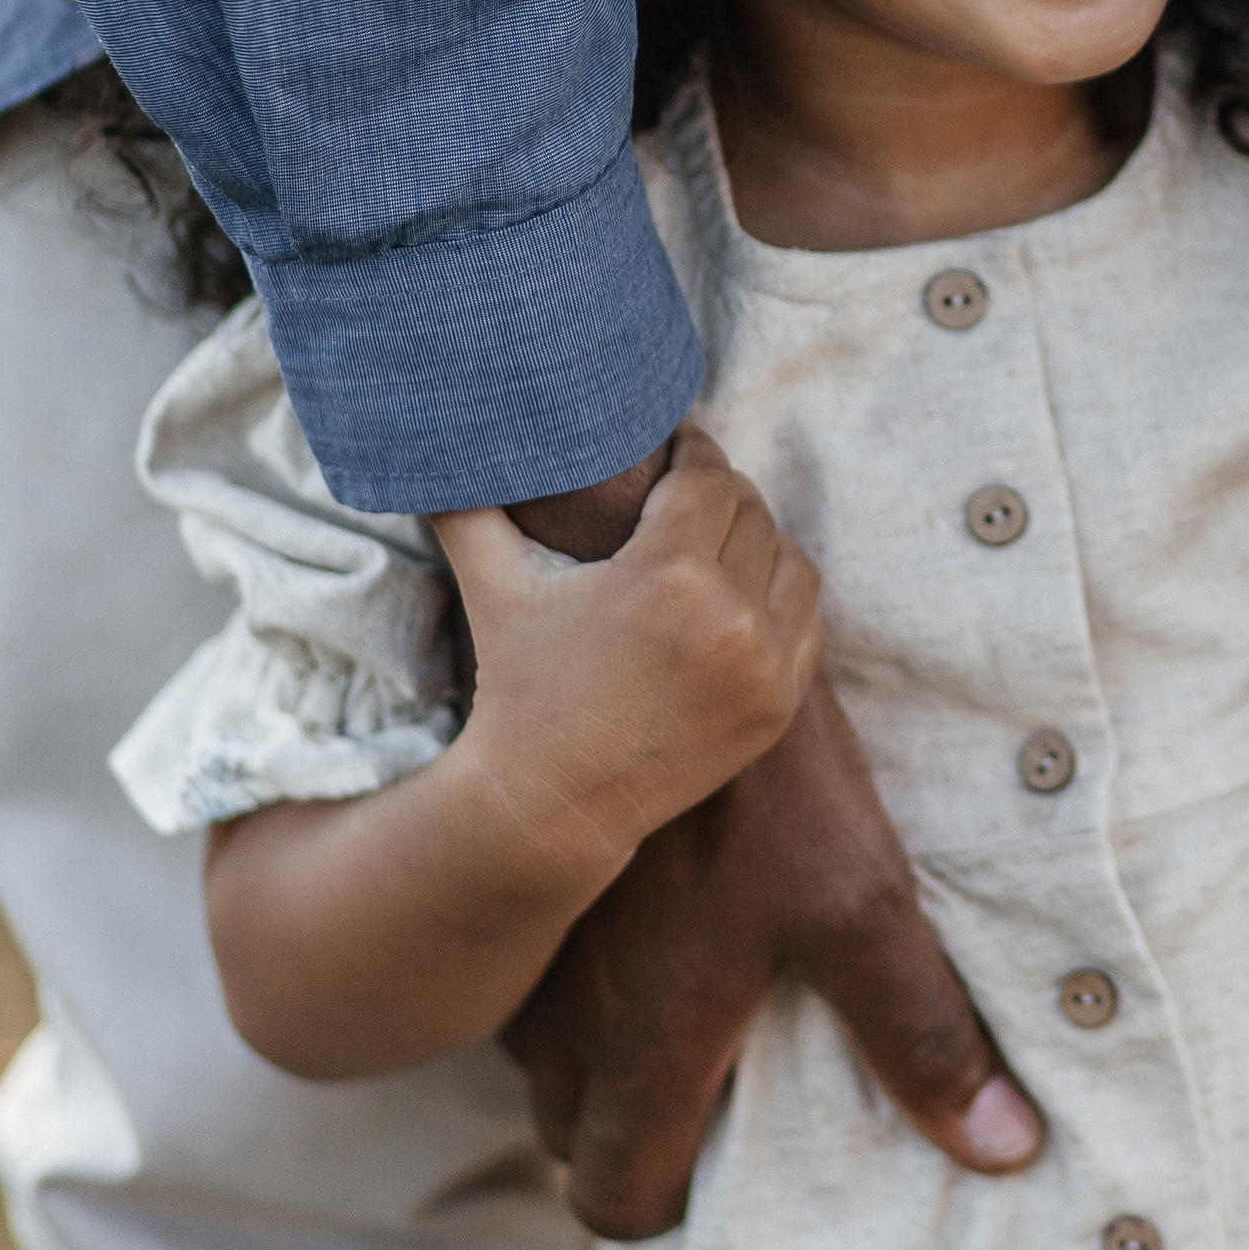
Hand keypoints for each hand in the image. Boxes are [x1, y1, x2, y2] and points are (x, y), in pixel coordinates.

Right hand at [434, 426, 821, 889]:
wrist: (553, 806)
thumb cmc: (520, 686)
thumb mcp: (491, 586)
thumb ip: (464, 504)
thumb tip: (442, 447)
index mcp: (667, 575)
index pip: (708, 476)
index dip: (692, 449)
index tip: (674, 443)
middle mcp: (730, 617)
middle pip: (751, 511)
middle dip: (719, 493)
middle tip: (687, 489)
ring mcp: (765, 666)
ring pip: (789, 560)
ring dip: (758, 542)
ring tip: (717, 539)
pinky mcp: (780, 705)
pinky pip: (806, 621)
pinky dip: (780, 602)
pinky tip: (743, 595)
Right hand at [504, 676, 1044, 1238]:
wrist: (668, 642)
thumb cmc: (763, 785)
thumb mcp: (858, 899)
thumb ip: (918, 1032)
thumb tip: (1002, 1149)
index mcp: (645, 1041)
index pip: (611, 1195)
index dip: (661, 1201)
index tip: (716, 1165)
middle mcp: (563, 1016)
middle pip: (570, 1136)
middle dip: (629, 1134)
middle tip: (711, 1085)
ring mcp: (528, 949)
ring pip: (543, 1058)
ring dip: (598, 1055)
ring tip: (681, 1001)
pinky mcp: (521, 883)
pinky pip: (528, 977)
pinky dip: (574, 980)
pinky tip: (640, 924)